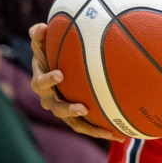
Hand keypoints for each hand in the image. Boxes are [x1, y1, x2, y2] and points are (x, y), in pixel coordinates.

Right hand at [28, 23, 124, 141]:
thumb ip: (39, 36)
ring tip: (107, 132)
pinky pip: (88, 126)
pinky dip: (102, 131)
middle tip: (82, 107)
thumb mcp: (43, 44)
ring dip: (90, 128)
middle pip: (56, 108)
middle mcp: (50, 99)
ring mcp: (63, 110)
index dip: (48, 80)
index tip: (60, 74)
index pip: (40, 83)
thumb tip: (40, 27)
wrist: (56, 69)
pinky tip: (122, 135)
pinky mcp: (76, 117)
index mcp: (40, 82)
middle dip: (68, 109)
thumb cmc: (50, 53)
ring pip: (74, 122)